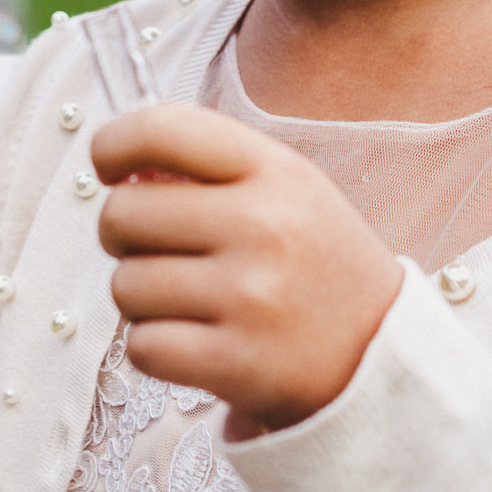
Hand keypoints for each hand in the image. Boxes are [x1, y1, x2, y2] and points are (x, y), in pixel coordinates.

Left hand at [92, 105, 402, 439]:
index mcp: (273, 169)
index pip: (160, 129)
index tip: (110, 168)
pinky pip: (143, 346)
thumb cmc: (313, 263)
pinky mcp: (237, 362)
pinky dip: (154, 349)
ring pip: (125, 285)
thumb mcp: (285, 189)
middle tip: (158, 251)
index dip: (112, 144)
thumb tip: (117, 165)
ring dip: (141, 299)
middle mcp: (262, 225)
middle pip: (123, 213)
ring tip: (187, 303)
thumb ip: (210, 166)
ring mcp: (250, 296)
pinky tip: (192, 342)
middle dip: (123, 235)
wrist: (381, 358)